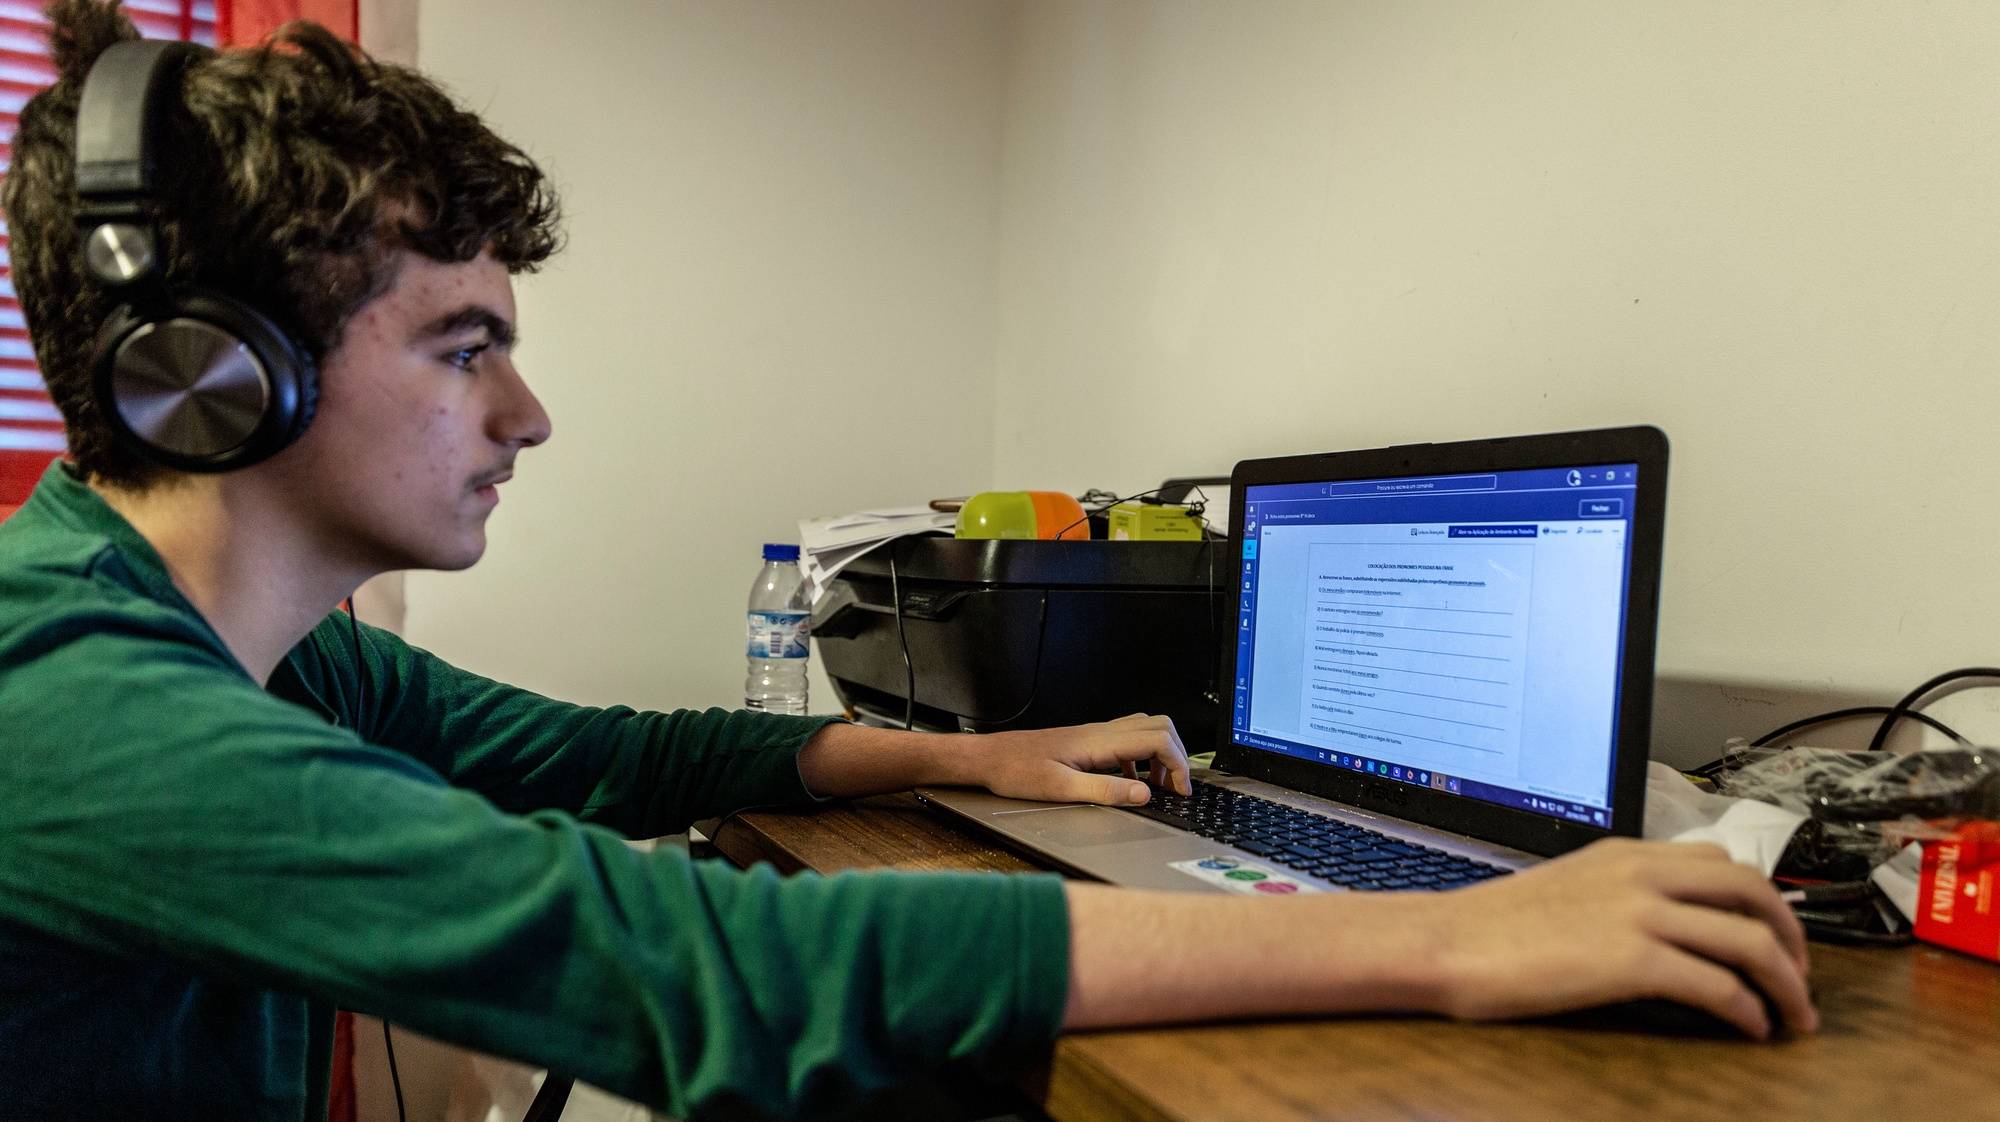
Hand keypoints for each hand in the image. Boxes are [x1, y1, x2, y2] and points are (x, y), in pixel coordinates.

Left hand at [968, 714, 1191, 805]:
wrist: (989, 757)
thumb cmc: (1017, 770)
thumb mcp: (1061, 788)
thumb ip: (1105, 791)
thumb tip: (1144, 794)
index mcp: (1099, 741)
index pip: (1158, 739)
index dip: (1179, 764)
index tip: (1181, 791)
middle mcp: (1101, 732)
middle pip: (1160, 727)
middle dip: (1177, 756)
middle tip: (1177, 788)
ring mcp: (1095, 734)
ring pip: (1145, 730)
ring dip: (1161, 755)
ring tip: (1159, 786)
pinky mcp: (1087, 741)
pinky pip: (1127, 740)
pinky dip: (1141, 759)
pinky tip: (1130, 782)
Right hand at [1410, 838, 1815, 1038]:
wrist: (1447, 943)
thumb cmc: (1491, 927)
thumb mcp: (1565, 888)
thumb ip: (1615, 893)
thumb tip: (1658, 924)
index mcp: (1625, 853)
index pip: (1720, 862)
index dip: (1761, 900)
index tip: (1772, 936)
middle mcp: (1642, 873)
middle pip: (1752, 892)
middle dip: (1791, 938)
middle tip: (1799, 977)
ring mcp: (1640, 913)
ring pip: (1749, 939)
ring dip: (1786, 982)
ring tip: (1792, 1015)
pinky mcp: (1633, 959)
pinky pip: (1718, 984)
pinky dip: (1747, 1010)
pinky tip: (1749, 1028)